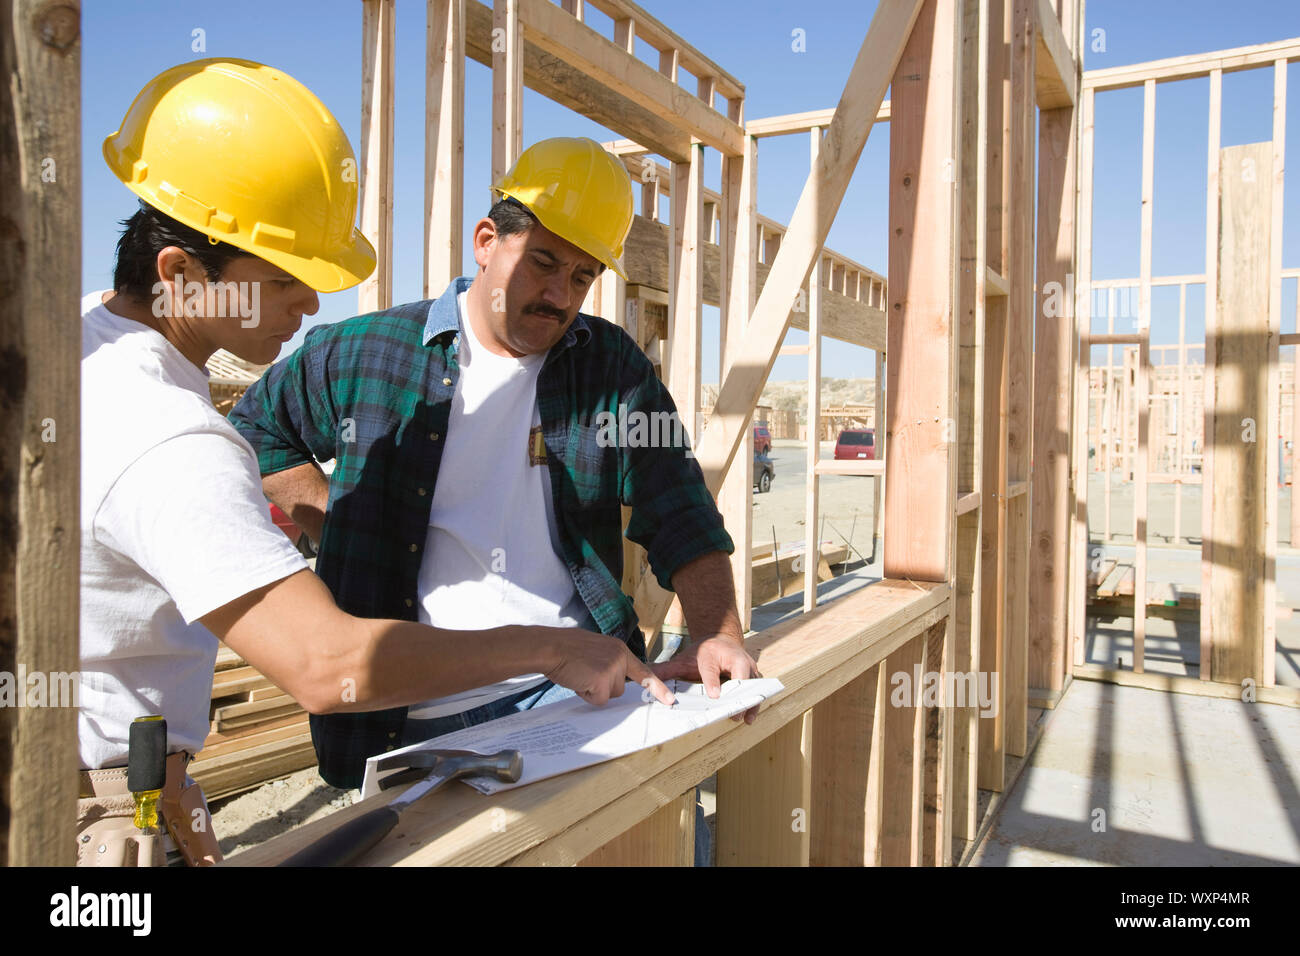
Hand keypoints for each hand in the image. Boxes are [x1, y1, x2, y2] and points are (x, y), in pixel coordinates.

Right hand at [544, 630, 676, 707]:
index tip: (670, 701)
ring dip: (594, 691)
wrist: (550, 647)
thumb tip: (609, 681)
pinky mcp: (602, 680)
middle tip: (585, 673)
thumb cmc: (565, 649)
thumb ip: (607, 662)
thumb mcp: (594, 650)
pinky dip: (587, 695)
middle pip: (620, 688)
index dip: (657, 688)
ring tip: (580, 675)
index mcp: (619, 649)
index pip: (643, 671)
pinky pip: (599, 700)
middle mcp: (620, 657)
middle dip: (602, 687)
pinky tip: (578, 680)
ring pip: (609, 695)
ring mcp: (613, 668)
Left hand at [651, 636, 761, 724]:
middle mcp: (738, 659)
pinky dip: (754, 703)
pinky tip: (749, 718)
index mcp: (718, 653)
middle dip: (738, 696)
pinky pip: (757, 690)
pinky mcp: (754, 677)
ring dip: (750, 702)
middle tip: (733, 713)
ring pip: (753, 685)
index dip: (713, 682)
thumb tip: (647, 675)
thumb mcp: (686, 658)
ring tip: (745, 718)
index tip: (714, 696)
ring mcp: (749, 668)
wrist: (721, 640)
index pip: (713, 669)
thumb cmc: (704, 651)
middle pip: (741, 677)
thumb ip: (668, 669)